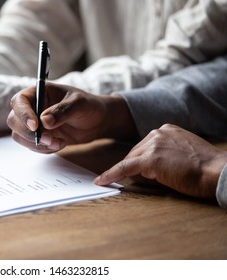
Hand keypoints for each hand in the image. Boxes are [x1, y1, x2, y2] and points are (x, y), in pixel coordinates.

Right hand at [7, 83, 136, 152]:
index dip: (23, 114)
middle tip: (48, 139)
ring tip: (59, 143)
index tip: (36, 126)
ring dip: (36, 144)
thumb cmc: (89, 106)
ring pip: (20, 135)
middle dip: (29, 133)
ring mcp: (33, 123)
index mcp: (39, 92)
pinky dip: (43, 149)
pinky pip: (30, 146)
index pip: (19, 101)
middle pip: (14, 120)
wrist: (97, 122)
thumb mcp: (80, 104)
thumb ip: (63, 111)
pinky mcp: (38, 136)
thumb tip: (45, 121)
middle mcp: (32, 107)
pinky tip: (60, 144)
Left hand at [95, 124, 226, 198]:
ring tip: (139, 180)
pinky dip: (112, 174)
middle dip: (133, 167)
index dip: (139, 160)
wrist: (217, 172)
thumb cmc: (205, 168)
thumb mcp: (183, 153)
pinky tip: (102, 181)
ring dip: (130, 172)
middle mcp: (158, 132)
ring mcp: (153, 144)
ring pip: (130, 161)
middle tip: (136, 179)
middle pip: (134, 152)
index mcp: (166, 129)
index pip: (144, 146)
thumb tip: (146, 168)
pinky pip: (124, 167)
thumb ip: (164, 154)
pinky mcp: (150, 159)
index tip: (132, 167)